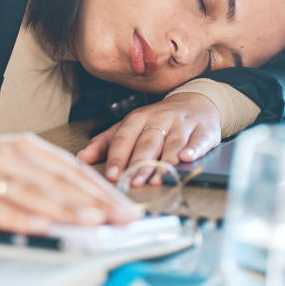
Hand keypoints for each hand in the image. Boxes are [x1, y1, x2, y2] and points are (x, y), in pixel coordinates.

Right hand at [0, 133, 141, 233]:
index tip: (128, 208)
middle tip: (125, 220)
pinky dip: (23, 219)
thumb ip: (44, 179)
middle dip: (98, 203)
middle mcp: (11, 155)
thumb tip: (87, 205)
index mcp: (26, 145)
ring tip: (96, 222)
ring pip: (37, 194)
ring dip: (69, 209)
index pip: (74, 170)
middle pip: (62, 182)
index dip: (104, 190)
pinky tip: (44, 227)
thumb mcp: (9, 164)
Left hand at [76, 93, 221, 186]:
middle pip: (148, 143)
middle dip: (140, 164)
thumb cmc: (158, 120)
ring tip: (156, 179)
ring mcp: (182, 124)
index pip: (124, 138)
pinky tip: (186, 158)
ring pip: (172, 144)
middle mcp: (160, 118)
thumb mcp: (131, 126)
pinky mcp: (203, 130)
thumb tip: (81, 158)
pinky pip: (198, 140)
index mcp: (138, 118)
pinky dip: (193, 149)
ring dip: (164, 163)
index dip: (118, 157)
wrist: (195, 102)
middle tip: (134, 182)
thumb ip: (106, 142)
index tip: (112, 176)